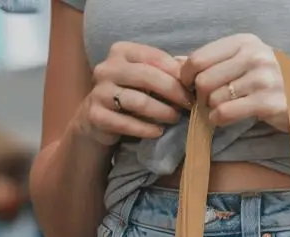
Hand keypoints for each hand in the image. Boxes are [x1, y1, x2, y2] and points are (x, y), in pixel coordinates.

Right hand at [75, 42, 193, 146]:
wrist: (98, 119)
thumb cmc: (130, 95)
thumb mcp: (146, 78)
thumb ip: (165, 71)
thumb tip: (190, 69)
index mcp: (121, 52)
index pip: (153, 57)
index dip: (176, 72)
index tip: (192, 87)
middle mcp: (107, 68)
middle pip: (146, 76)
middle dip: (172, 91)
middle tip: (188, 104)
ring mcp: (99, 92)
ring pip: (138, 101)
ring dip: (162, 111)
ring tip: (175, 118)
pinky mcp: (96, 115)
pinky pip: (126, 123)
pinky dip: (146, 129)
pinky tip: (158, 132)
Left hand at [180, 35, 289, 130]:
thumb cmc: (274, 81)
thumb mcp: (245, 62)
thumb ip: (213, 60)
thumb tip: (175, 62)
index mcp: (245, 42)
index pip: (199, 58)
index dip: (186, 77)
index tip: (189, 88)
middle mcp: (253, 56)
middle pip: (203, 80)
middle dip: (198, 97)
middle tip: (204, 104)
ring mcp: (261, 79)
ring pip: (214, 98)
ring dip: (210, 109)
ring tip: (218, 111)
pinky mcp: (267, 103)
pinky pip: (226, 112)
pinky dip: (217, 119)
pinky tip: (221, 120)